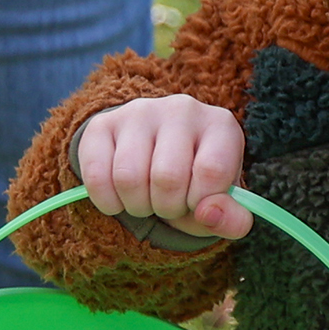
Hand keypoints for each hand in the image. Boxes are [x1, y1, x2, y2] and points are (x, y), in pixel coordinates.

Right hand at [77, 97, 251, 239]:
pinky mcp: (102, 124)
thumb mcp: (221, 205)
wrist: (155, 158)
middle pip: (167, 177)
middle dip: (167, 207)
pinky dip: (108, 202)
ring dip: (138, 206)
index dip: (201, 202)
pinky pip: (96, 177)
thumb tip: (207, 214)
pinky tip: (120, 197)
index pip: (212, 172)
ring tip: (147, 199)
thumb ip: (231, 219)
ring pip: (129, 178)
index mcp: (221, 125)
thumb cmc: (195, 185)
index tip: (198, 203)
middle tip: (169, 204)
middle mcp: (182, 109)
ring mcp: (140, 112)